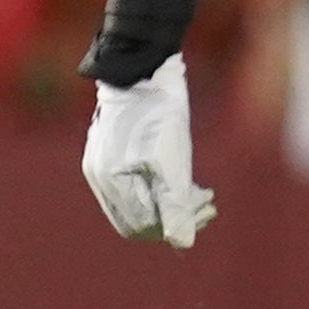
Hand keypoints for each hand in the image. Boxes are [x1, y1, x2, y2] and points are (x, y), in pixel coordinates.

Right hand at [81, 56, 215, 248]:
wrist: (143, 66)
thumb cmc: (158, 112)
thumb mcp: (173, 160)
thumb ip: (175, 204)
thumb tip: (182, 243)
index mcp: (111, 181)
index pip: (142, 227)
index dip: (176, 227)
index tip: (206, 212)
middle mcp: (100, 177)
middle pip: (140, 217)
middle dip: (176, 216)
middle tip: (209, 204)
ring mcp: (102, 163)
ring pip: (140, 200)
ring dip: (172, 202)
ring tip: (203, 192)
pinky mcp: (111, 151)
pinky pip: (136, 183)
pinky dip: (160, 186)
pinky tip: (186, 178)